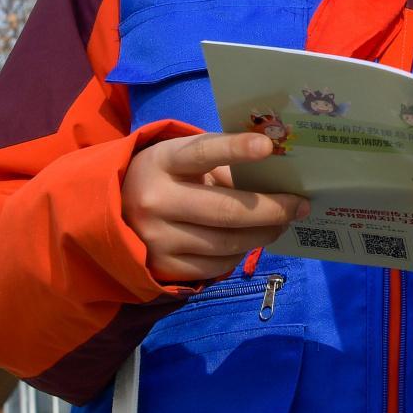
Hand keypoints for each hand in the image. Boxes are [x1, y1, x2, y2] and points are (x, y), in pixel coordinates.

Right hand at [122, 132, 308, 283]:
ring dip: (263, 234)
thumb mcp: (181, 158)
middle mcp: (155, 201)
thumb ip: (220, 163)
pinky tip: (249, 241)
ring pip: (227, 243)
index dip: (235, 149)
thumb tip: (274, 181)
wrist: (112, 212)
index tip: (267, 146)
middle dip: (273, 210)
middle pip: (226, 211)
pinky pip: (216, 265)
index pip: (203, 153)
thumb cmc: (165, 177)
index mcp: (162, 162)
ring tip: (281, 224)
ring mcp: (156, 238)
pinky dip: (240, 254)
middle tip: (299, 206)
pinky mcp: (163, 266)